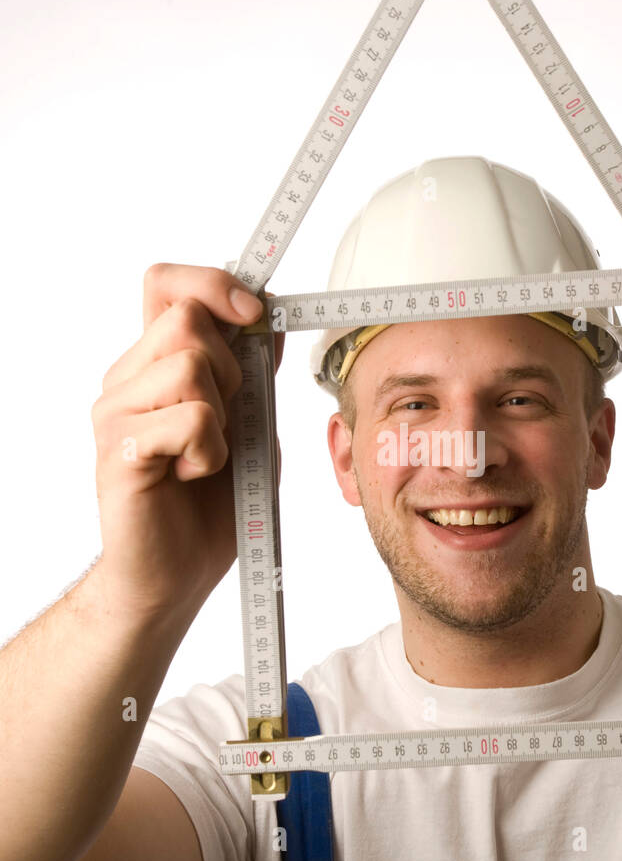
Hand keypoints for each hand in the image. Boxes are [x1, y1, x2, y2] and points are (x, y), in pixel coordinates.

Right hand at [91, 264, 284, 617]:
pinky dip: (211, 452)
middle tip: (226, 424)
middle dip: (231, 369)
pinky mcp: (119, 449)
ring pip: (190, 366)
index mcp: (153, 366)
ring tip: (205, 458)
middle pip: (187, 319)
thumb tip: (266, 316)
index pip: (165, 283)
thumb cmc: (211, 506)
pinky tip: (191, 476)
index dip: (212, 282)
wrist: (176, 578)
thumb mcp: (250, 426)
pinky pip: (192, 419)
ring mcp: (115, 412)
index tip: (254, 313)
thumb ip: (254, 374)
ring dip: (223, 419)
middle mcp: (126, 380)